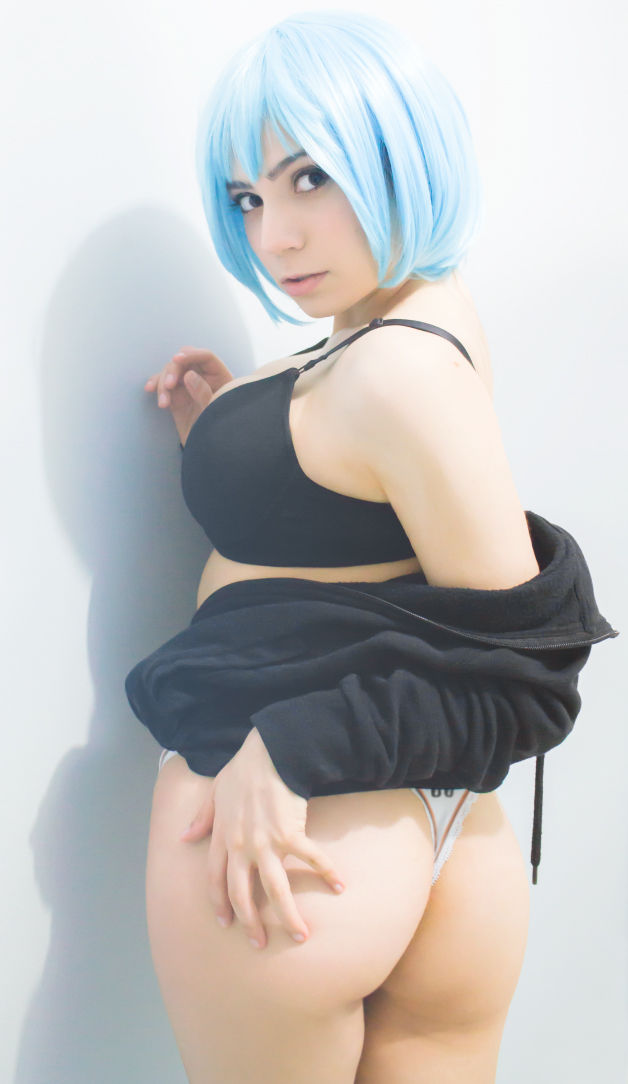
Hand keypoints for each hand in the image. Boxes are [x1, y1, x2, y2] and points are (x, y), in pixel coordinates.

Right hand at [144, 346, 233, 445]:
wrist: (211, 451)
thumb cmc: (219, 431)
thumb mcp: (214, 413)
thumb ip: (204, 393)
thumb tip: (189, 375)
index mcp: (219, 377)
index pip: (205, 357)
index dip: (191, 355)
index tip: (177, 359)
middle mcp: (204, 377)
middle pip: (185, 361)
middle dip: (173, 370)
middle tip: (169, 386)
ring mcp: (188, 385)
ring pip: (171, 372)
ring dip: (163, 382)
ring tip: (163, 403)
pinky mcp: (176, 395)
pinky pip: (164, 384)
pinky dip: (156, 384)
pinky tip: (150, 388)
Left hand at [180, 729, 346, 949]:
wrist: (269, 752)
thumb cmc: (243, 770)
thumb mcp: (215, 793)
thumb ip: (201, 819)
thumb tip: (184, 838)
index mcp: (223, 838)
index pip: (216, 881)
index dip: (220, 905)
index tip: (227, 924)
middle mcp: (242, 846)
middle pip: (243, 894)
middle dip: (251, 923)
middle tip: (260, 944)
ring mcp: (267, 842)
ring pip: (276, 889)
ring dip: (288, 915)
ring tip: (301, 935)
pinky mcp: (291, 833)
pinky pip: (310, 859)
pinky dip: (326, 872)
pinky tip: (339, 885)